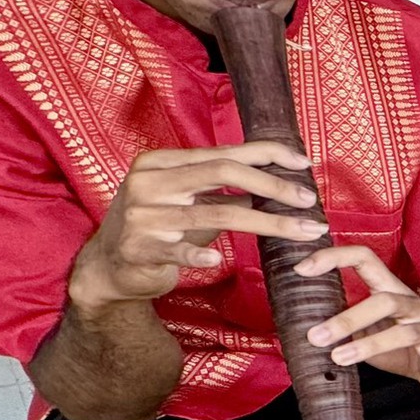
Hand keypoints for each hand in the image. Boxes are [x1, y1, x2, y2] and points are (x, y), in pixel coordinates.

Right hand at [67, 141, 322, 309]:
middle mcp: (149, 182)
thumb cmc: (160, 229)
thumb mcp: (190, 202)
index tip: (304, 163)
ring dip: (268, 222)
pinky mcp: (139, 248)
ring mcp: (142, 215)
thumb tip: (280, 182)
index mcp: (162, 162)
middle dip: (273, 185)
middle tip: (310, 200)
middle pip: (222, 172)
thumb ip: (225, 189)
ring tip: (304, 231)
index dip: (267, 154)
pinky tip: (217, 259)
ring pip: (217, 213)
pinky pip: (177, 249)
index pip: (223, 152)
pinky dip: (198, 254)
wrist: (109, 267)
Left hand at [292, 246, 419, 390]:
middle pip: (382, 300)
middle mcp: (412, 302)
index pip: (365, 258)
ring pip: (403, 331)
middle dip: (346, 319)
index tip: (301, 269)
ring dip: (368, 345)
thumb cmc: (401, 344)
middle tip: (314, 337)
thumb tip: (294, 329)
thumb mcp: (368, 329)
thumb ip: (343, 323)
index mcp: (390, 289)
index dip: (334, 258)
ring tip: (339, 359)